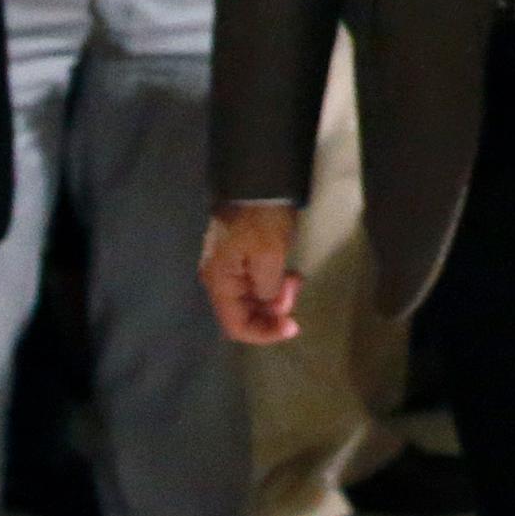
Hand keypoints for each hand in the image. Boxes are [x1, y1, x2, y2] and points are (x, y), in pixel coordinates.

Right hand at [200, 201, 303, 343]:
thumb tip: (268, 303)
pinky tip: (289, 274)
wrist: (258, 181)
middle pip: (243, 313)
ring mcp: (228, 267)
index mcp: (219, 282)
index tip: (293, 326)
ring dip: (275, 297)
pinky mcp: (239, 256)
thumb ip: (268, 289)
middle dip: (273, 311)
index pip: (236, 326)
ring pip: (251, 298)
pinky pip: (254, 282)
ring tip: (295, 280)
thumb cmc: (262, 219)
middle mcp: (218, 279)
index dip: (265, 333)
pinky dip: (272, 284)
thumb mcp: (270, 257)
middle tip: (296, 291)